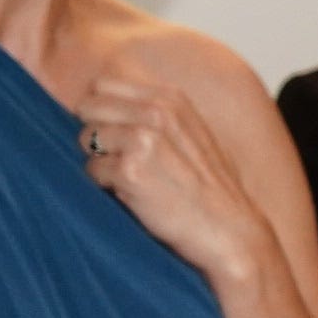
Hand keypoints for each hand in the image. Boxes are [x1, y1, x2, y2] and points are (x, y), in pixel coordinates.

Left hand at [78, 66, 273, 290]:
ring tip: (134, 178)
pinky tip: (135, 195)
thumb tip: (104, 104)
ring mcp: (143, 139)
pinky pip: (92, 171)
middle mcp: (157, 112)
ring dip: (101, 161)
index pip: (103, 85)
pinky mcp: (131, 171)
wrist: (230, 232)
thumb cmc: (210, 190)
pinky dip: (106, 186)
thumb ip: (155, 113)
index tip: (117, 134)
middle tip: (122, 159)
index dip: (102, 111)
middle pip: (88, 108)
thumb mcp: (192, 133)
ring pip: (86, 139)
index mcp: (171, 98)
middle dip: (96, 133)